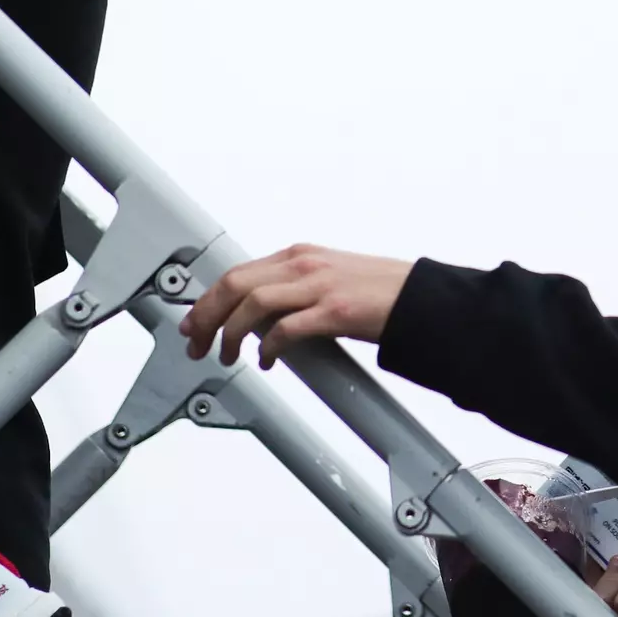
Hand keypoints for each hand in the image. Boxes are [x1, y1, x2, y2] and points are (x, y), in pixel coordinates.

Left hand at [178, 244, 413, 368]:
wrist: (422, 298)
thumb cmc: (382, 291)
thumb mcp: (330, 277)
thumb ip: (296, 288)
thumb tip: (261, 316)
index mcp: (301, 255)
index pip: (237, 272)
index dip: (207, 299)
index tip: (195, 322)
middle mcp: (305, 264)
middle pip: (234, 284)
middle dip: (206, 316)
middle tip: (198, 343)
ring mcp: (320, 286)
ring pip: (252, 304)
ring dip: (230, 334)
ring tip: (228, 356)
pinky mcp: (335, 311)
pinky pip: (285, 329)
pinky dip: (268, 348)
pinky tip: (268, 361)